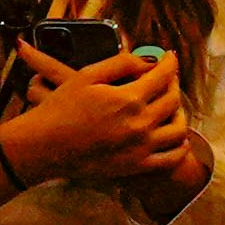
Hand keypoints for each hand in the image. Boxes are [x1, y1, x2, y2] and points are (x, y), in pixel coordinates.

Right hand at [26, 48, 200, 196]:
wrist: (44, 146)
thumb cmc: (60, 108)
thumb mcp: (87, 75)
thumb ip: (121, 64)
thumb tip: (146, 61)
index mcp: (129, 98)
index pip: (163, 76)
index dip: (169, 63)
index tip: (169, 57)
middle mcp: (140, 123)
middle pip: (173, 100)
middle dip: (174, 84)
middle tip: (169, 79)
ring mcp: (141, 148)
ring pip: (178, 129)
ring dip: (180, 114)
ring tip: (172, 108)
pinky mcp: (136, 166)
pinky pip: (170, 158)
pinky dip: (179, 147)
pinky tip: (175, 138)